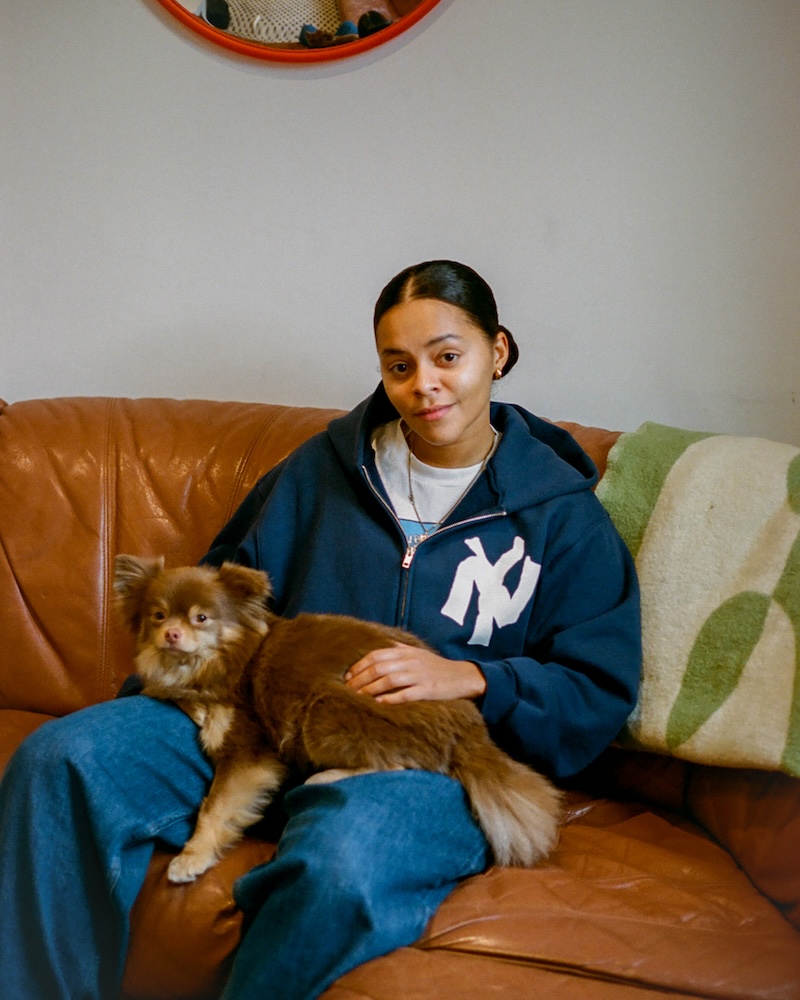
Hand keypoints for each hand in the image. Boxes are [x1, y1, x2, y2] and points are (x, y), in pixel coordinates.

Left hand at [344, 643, 486, 703]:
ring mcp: (419, 675)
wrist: (463, 676)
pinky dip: (390, 698)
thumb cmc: (437, 666)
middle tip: (348, 690)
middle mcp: (410, 661)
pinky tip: (379, 703)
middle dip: (360, 679)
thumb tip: (382, 644)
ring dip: (370, 689)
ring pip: (389, 680)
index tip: (347, 676)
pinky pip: (406, 694)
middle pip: (379, 668)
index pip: (376, 655)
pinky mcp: (428, 690)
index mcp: (406, 652)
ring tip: (358, 697)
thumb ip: (400, 649)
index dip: (359, 665)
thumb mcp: (418, 653)